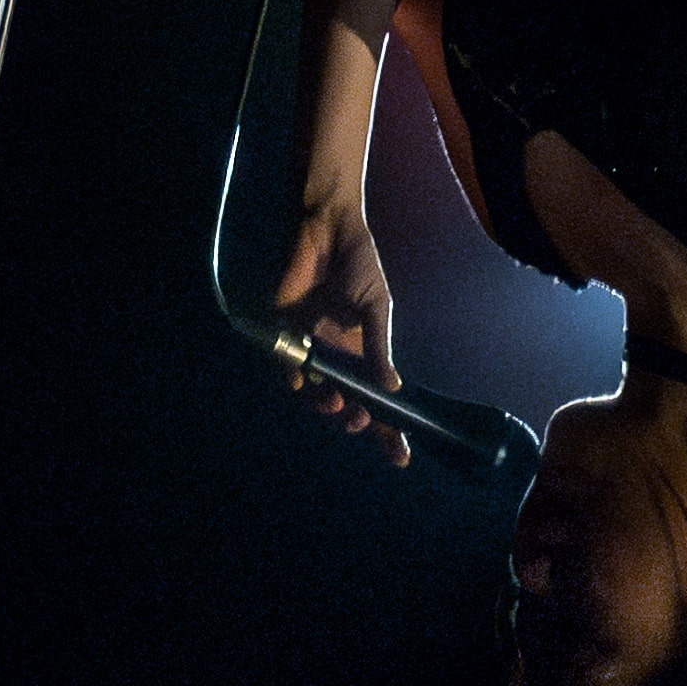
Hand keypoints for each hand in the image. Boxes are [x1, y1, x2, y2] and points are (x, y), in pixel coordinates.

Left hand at [272, 198, 409, 466]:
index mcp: (362, 350)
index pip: (375, 397)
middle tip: (361, 421)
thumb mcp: (377, 306)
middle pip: (345, 402)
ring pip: (315, 393)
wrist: (328, 229)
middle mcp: (336, 354)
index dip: (387, 428)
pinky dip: (298, 380)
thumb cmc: (358, 262)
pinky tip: (309, 382)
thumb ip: (378, 347)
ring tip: (337, 404)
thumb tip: (390, 389)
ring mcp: (310, 346)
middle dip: (355, 420)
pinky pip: (288, 367)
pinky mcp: (285, 333)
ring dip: (326, 407)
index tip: (401, 456)